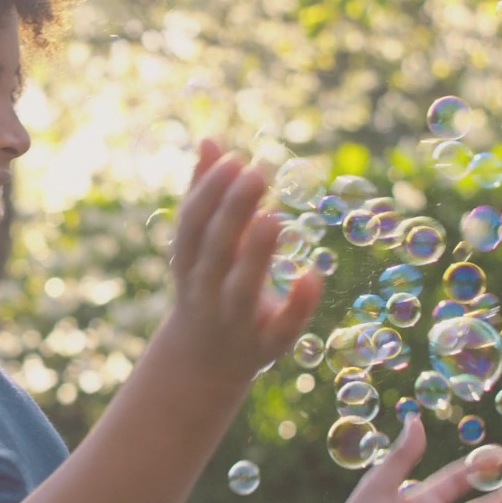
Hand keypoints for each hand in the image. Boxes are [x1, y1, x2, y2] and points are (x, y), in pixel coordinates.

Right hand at [160, 138, 322, 379]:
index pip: (192, 225)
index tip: (233, 160)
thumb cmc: (209, 287)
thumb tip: (209, 140)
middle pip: (215, 250)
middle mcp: (206, 293)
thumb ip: (206, 195)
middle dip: (232, 211)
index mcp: (189, 264)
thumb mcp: (200, 245)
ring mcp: (235, 321)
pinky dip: (297, 304)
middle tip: (257, 172)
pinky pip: (283, 327)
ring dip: (255, 254)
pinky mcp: (268, 345)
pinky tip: (313, 274)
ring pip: (241, 288)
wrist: (205, 362)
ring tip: (275, 216)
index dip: (208, 192)